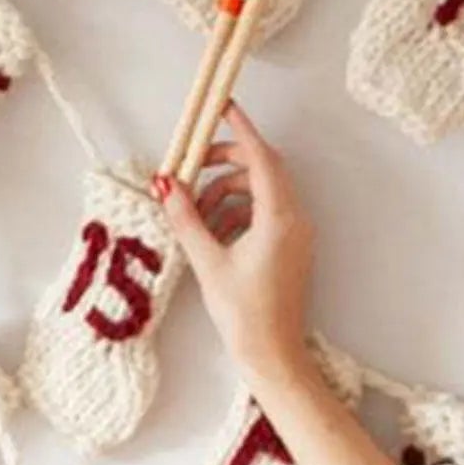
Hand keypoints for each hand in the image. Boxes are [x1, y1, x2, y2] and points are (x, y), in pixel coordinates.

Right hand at [154, 101, 316, 387]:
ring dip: (229, 191)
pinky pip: (267, 215)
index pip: (262, 158)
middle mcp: (295, 223)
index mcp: (280, 220)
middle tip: (195, 166)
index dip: (241, 130)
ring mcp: (297, 237)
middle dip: (228, 162)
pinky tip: (214, 231)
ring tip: (197, 212)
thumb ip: (186, 218)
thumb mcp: (208, 262)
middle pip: (264, 170)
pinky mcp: (291, 251)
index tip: (223, 108)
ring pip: (263, 193)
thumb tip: (166, 185)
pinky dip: (240, 212)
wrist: (274, 356)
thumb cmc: (246, 315)